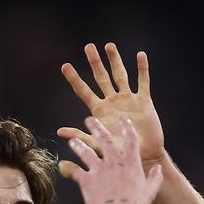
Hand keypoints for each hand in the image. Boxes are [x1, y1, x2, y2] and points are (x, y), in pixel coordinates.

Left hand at [58, 43, 164, 179]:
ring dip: (115, 60)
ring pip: (120, 75)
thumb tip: (59, 132)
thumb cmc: (118, 154)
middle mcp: (112, 102)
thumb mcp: (97, 144)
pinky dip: (142, 69)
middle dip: (95, 62)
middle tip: (88, 47)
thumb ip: (80, 135)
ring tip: (109, 46)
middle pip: (101, 78)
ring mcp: (127, 100)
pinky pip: (143, 82)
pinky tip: (140, 55)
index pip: (83, 91)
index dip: (74, 79)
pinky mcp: (143, 101)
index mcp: (99, 111)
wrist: (142, 158)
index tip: (64, 66)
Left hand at [67, 117, 162, 203]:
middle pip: (104, 139)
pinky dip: (69, 168)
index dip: (126, 128)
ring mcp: (99, 170)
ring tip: (73, 141)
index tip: (122, 120)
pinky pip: (75, 171)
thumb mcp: (150, 190)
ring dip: (78, 145)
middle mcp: (114, 162)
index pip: (130, 139)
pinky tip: (63, 165)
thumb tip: (158, 168)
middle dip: (96, 127)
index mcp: (131, 163)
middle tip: (89, 120)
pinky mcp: (87, 181)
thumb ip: (155, 177)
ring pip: (86, 152)